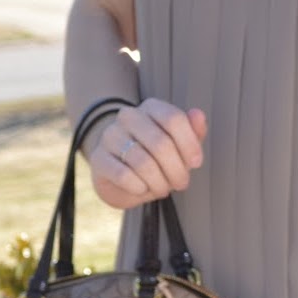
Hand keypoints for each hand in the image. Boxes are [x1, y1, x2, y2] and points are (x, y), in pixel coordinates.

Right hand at [87, 97, 208, 210]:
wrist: (119, 178)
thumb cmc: (154, 160)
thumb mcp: (178, 148)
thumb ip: (192, 133)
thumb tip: (198, 115)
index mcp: (150, 108)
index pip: (174, 119)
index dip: (190, 145)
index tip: (196, 163)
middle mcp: (128, 116)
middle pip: (161, 144)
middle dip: (176, 171)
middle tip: (181, 183)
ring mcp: (111, 136)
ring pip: (144, 163)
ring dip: (159, 183)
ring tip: (162, 188)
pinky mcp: (99, 159)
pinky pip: (125, 176)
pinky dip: (139, 188)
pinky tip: (142, 189)